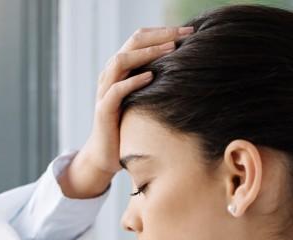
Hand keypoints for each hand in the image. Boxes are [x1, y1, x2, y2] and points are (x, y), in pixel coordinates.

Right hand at [59, 26, 193, 197]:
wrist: (106, 154)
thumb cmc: (130, 126)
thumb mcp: (146, 99)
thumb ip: (158, 82)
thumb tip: (189, 71)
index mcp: (121, 69)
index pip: (139, 39)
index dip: (162, 32)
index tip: (188, 31)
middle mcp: (111, 74)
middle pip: (132, 43)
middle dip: (159, 36)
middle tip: (183, 34)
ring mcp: (105, 91)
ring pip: (121, 61)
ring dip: (147, 53)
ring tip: (170, 49)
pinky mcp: (103, 109)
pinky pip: (116, 90)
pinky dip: (133, 81)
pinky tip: (151, 76)